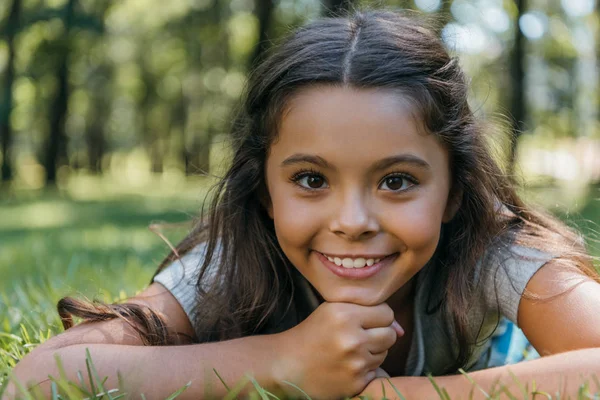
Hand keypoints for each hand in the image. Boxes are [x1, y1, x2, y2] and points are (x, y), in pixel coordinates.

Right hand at [272, 302, 403, 399]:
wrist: (287, 365)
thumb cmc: (311, 334)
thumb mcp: (333, 311)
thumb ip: (367, 311)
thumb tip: (401, 330)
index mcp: (344, 314)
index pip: (386, 312)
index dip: (375, 317)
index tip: (360, 321)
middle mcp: (351, 338)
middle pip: (390, 334)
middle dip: (378, 335)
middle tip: (355, 337)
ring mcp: (355, 363)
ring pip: (384, 353)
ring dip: (372, 352)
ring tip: (349, 351)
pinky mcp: (356, 383)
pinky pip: (377, 372)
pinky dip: (366, 369)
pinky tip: (347, 366)